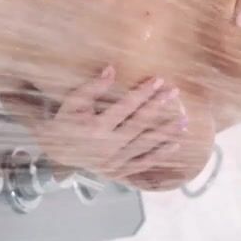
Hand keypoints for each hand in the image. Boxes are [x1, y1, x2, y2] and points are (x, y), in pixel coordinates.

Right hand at [34, 66, 188, 180]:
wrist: (57, 150)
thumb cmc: (67, 121)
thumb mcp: (74, 101)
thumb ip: (93, 87)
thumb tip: (112, 68)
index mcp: (95, 128)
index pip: (125, 107)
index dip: (143, 93)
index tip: (158, 81)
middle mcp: (106, 147)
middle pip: (139, 125)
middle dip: (158, 107)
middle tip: (174, 93)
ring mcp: (114, 162)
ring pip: (145, 146)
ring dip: (166, 133)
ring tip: (183, 120)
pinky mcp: (118, 172)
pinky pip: (142, 163)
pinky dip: (159, 155)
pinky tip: (174, 145)